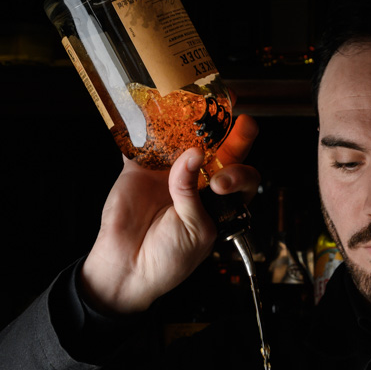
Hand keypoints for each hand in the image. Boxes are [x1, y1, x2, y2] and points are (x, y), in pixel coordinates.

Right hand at [80, 111, 258, 314]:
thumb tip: (192, 154)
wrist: (129, 266)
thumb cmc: (170, 258)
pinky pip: (146, 139)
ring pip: (186, 137)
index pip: (239, 177)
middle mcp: (198, 181)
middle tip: (240, 122)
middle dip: (232, 133)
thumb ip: (193, 193)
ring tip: (203, 103)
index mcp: (219, 201)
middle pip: (220, 149)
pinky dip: (149, 124)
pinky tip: (159, 110)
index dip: (238, 172)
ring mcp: (169, 170)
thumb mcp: (195, 230)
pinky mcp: (141, 165)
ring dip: (194, 120)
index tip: (222, 181)